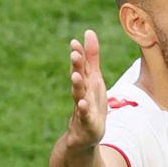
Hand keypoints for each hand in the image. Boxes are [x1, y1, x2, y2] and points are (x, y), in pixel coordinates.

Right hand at [67, 30, 106, 146]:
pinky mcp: (87, 122)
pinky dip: (83, 110)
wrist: (84, 135)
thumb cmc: (90, 102)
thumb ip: (91, 57)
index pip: (80, 66)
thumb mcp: (94, 78)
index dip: (78, 54)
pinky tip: (82, 104)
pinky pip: (84, 115)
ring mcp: (82, 108)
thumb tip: (89, 32)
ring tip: (75, 76)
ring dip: (77, 85)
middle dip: (76, 66)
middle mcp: (81, 93)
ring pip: (79, 95)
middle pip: (78, 77)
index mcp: (85, 82)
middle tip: (74, 53)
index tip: (75, 42)